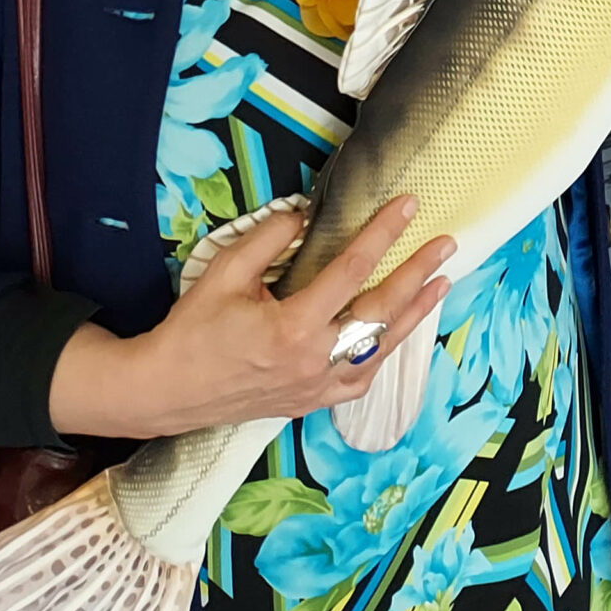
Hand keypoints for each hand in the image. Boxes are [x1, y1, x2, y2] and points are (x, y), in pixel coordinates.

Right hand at [48, 196, 453, 440]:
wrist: (164, 391)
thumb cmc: (192, 329)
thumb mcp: (224, 272)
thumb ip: (268, 240)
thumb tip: (306, 214)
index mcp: (291, 327)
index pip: (351, 271)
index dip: (383, 234)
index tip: (408, 205)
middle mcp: (312, 361)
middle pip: (379, 314)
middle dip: (417, 275)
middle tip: (447, 245)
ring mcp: (313, 388)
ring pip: (379, 352)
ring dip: (414, 317)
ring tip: (440, 286)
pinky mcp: (307, 404)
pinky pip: (358, 383)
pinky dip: (383, 358)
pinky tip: (399, 338)